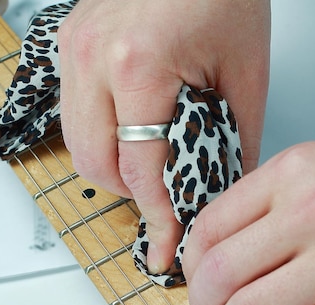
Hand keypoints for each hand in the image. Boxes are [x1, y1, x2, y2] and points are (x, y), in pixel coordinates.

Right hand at [58, 0, 270, 272]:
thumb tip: (222, 193)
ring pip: (78, 145)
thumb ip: (236, 140)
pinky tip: (133, 136)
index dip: (158, 216)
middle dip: (133, 195)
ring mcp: (73, 50)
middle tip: (168, 201)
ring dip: (116, 169)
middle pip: (96, 166)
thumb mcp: (246, 72)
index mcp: (138, 65)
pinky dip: (104, 138)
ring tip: (154, 168)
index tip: (166, 248)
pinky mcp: (68, 45)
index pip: (142, 169)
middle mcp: (92, 58)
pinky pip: (75, 115)